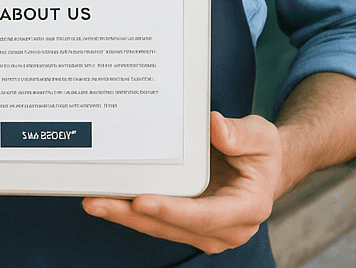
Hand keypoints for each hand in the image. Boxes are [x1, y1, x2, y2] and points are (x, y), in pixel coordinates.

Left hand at [82, 111, 281, 254]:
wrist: (263, 166)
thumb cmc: (261, 151)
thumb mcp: (260, 136)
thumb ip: (240, 134)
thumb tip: (214, 126)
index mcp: (246, 208)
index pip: (204, 215)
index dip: (172, 210)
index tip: (141, 201)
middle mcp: (224, 227)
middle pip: (172, 226)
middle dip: (133, 216)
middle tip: (98, 202)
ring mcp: (204, 229)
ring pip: (159, 227)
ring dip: (125, 216)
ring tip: (93, 200)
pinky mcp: (188, 222)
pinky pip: (156, 219)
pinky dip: (131, 211)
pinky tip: (106, 198)